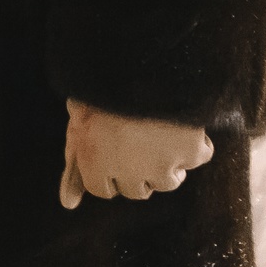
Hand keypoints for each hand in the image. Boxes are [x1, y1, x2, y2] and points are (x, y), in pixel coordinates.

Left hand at [59, 100, 213, 208]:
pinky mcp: (192, 154)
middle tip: (135, 139)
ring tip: (158, 132)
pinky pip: (198, 157)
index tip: (110, 147)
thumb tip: (68, 205)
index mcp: (95, 163)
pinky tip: (181, 122)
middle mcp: (129, 174)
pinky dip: (194, 144)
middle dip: (135, 170)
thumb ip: (73, 166)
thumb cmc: (101, 89)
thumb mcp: (77, 123)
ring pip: (169, 181)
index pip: (102, 189)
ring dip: (165, 163)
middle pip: (136, 190)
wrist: (138, 61)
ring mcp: (164, 168)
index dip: (105, 167)